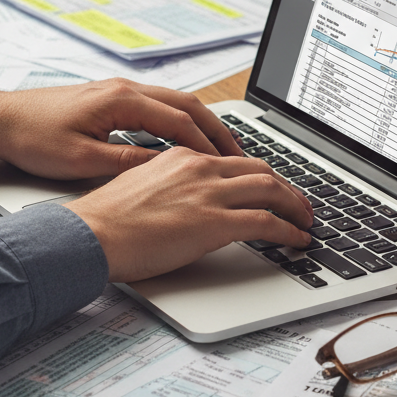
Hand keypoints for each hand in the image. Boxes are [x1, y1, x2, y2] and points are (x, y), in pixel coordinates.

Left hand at [0, 79, 242, 179]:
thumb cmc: (32, 137)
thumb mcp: (82, 160)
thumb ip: (127, 163)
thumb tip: (166, 169)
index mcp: (120, 100)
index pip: (179, 121)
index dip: (208, 145)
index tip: (229, 165)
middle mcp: (125, 89)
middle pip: (187, 105)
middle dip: (217, 131)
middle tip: (240, 156)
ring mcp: (119, 91)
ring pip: (175, 103)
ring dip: (202, 125)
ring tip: (222, 151)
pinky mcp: (111, 99)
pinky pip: (159, 107)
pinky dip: (181, 123)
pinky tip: (186, 142)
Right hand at [64, 148, 314, 281]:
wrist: (89, 235)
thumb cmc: (105, 221)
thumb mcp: (141, 188)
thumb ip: (172, 187)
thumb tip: (189, 205)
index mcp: (181, 157)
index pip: (234, 161)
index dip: (261, 176)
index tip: (271, 189)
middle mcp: (199, 167)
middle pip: (261, 169)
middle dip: (287, 187)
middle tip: (299, 205)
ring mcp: (208, 193)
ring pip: (272, 190)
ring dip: (296, 207)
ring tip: (306, 222)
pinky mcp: (213, 222)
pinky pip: (267, 222)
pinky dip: (289, 230)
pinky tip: (296, 240)